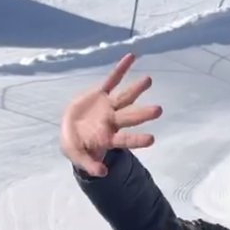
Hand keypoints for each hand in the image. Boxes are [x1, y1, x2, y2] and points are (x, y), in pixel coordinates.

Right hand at [59, 53, 161, 176]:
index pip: (125, 139)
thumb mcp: (78, 157)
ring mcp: (108, 106)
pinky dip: (120, 69)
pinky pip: (112, 79)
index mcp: (108, 138)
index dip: (137, 140)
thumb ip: (89, 165)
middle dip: (143, 114)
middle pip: (129, 117)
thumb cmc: (76, 147)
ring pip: (125, 97)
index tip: (151, 139)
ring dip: (136, 89)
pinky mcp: (100, 94)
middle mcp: (112, 121)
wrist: (70, 131)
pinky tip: (132, 56)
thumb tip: (103, 174)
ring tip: (149, 80)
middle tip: (159, 110)